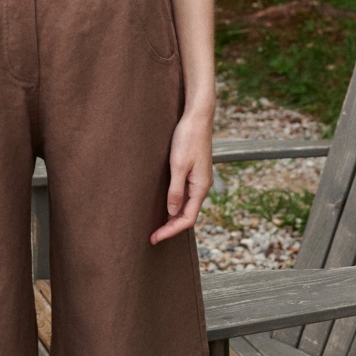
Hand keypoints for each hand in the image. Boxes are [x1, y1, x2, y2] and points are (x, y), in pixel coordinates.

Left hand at [150, 109, 212, 244]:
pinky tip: (165, 204)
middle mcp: (202, 186)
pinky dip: (175, 203)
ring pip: (187, 204)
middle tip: (153, 236)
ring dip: (173, 216)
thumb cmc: (188, 138)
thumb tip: (172, 212)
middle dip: (171, 227)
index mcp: (201, 187)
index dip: (171, 230)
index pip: (187, 219)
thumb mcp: (178, 165)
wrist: (197, 117)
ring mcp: (199, 178)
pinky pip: (186, 193)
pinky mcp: (195, 171)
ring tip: (156, 225)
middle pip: (188, 214)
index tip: (155, 238)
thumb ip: (175, 190)